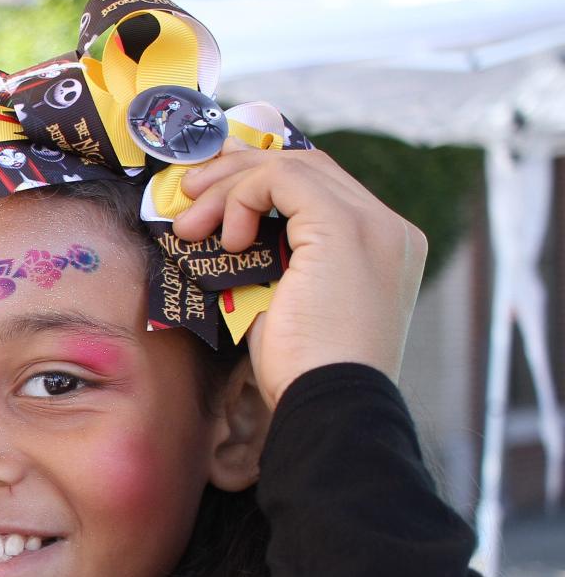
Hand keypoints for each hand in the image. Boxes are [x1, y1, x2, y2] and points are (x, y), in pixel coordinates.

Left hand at [173, 138, 427, 411]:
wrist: (329, 409)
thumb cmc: (302, 375)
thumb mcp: (281, 305)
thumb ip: (267, 264)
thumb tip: (224, 236)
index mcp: (381, 250)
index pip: (320, 190)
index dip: (263, 181)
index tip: (213, 196)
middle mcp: (388, 230)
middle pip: (309, 168)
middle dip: (240, 172)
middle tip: (190, 193)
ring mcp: (372, 224)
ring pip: (293, 167)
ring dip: (230, 187)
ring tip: (189, 223)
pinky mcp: (344, 227)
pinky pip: (282, 180)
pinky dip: (242, 197)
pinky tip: (226, 239)